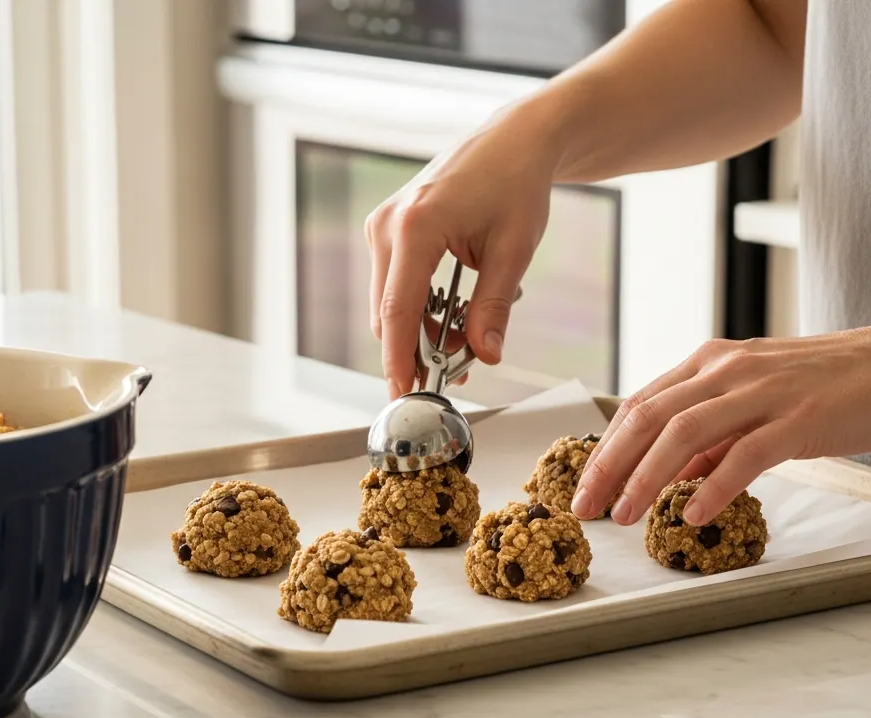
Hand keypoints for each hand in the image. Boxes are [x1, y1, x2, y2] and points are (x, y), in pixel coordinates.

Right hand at [365, 102, 559, 398]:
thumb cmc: (517, 183)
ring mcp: (383, 227)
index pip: (398, 310)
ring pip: (388, 304)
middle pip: (387, 314)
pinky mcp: (388, 230)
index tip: (404, 395)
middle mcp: (388, 225)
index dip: (398, 360)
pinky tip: (449, 319)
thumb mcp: (513, 251)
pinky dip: (417, 310)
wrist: (513, 139)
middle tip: (453, 374)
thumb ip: (493, 307)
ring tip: (461, 347)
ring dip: (417, 332)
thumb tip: (484, 355)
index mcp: (416, 226)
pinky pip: (394, 285)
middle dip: (414, 352)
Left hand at [571, 328, 870, 525]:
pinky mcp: (799, 418)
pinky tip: (691, 515)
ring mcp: (762, 391)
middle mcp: (726, 370)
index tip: (582, 485)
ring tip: (623, 516)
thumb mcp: (751, 404)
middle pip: (648, 418)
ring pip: (684, 433)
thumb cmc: (821, 389)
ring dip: (645, 478)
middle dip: (608, 466)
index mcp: (708, 364)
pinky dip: (713, 487)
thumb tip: (670, 477)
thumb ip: (710, 438)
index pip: (638, 406)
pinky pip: (745, 455)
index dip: (604, 448)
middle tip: (585, 507)